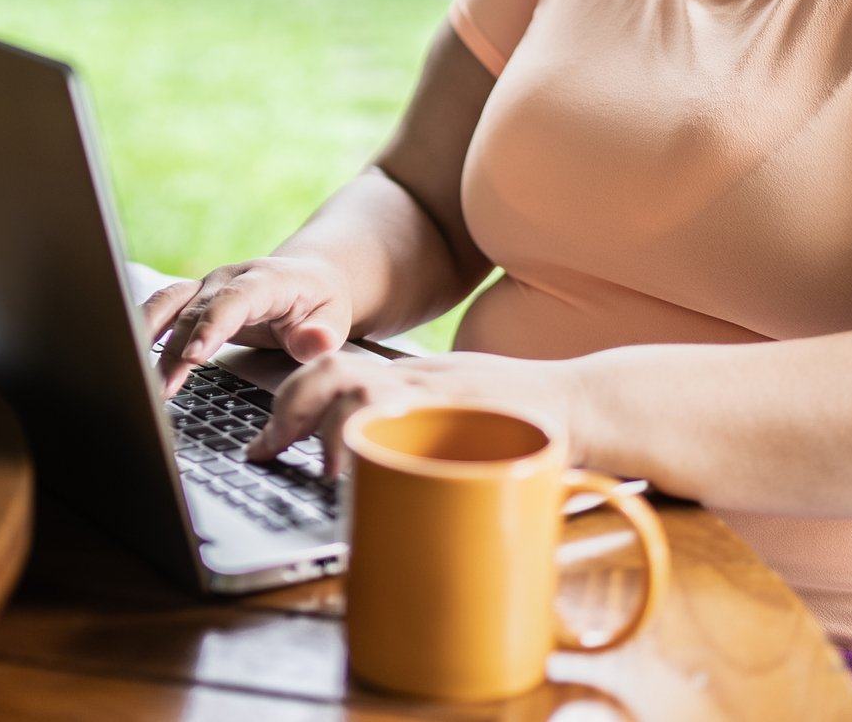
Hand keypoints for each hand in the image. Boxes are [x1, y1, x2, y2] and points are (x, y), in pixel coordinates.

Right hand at [141, 257, 354, 396]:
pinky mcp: (194, 298)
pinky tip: (129, 355)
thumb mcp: (334, 319)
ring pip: (169, 304)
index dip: (212, 326)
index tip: (194, 356)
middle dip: (175, 350)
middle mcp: (230, 278)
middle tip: (163, 389)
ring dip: (150, 338)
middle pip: (195, 310)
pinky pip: (162, 308)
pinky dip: (144, 329)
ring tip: (141, 378)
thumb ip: (322, 335)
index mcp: (266, 279)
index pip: (235, 300)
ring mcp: (207, 286)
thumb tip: (313, 342)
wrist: (308, 280)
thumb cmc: (319, 304)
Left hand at [247, 349, 582, 476]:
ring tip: (313, 466)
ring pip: (362, 389)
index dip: (288, 400)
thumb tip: (360, 481)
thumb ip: (413, 433)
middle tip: (263, 451)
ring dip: (326, 426)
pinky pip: (411, 421)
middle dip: (288, 409)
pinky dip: (378, 441)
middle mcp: (418, 378)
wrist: (591, 402)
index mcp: (410, 378)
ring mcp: (443, 393)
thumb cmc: (526, 419)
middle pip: (333, 373)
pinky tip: (360, 473)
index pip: (332, 369)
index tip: (260, 441)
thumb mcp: (458, 417)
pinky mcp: (471, 413)